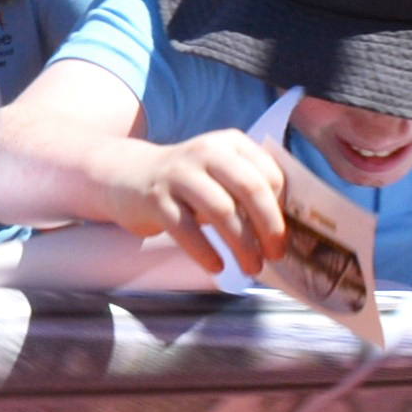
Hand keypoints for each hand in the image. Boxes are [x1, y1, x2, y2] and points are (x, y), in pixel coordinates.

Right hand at [92, 130, 300, 275]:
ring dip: (242, 245)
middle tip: (275, 255)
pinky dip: (206, 252)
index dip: (281, 209)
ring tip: (251, 267)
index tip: (282, 235)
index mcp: (230, 143)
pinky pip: (187, 230)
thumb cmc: (187, 182)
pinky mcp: (156, 198)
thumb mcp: (219, 172)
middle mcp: (206, 152)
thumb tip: (283, 229)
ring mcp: (179, 174)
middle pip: (250, 188)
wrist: (129, 176)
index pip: (269, 174)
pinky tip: (217, 267)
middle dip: (269, 227)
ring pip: (222, 211)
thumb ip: (248, 187)